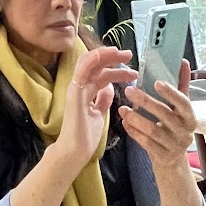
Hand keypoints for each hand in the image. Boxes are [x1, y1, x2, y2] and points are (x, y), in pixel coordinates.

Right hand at [53, 47, 134, 170]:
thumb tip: (110, 88)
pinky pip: (82, 71)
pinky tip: (103, 55)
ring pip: (89, 64)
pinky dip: (91, 61)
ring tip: (122, 53)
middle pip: (96, 65)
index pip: (101, 74)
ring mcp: (76, 88)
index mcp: (87, 92)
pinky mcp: (74, 92)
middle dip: (113, 58)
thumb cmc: (85, 137)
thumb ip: (102, 100)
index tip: (132, 70)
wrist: (75, 151)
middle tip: (129, 55)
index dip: (116, 69)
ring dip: (105, 55)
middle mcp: (81, 87)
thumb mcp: (99, 114)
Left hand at [117, 59, 197, 170]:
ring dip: (136, 118)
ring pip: (154, 130)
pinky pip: (147, 143)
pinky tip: (125, 123)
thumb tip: (183, 62)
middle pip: (165, 115)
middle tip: (129, 90)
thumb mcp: (179, 110)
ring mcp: (174, 146)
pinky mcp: (163, 156)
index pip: (184, 103)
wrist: (173, 161)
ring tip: (122, 109)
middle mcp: (185, 132)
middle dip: (146, 101)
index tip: (157, 82)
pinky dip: (135, 133)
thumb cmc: (174, 128)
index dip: (172, 93)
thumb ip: (180, 87)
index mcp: (190, 117)